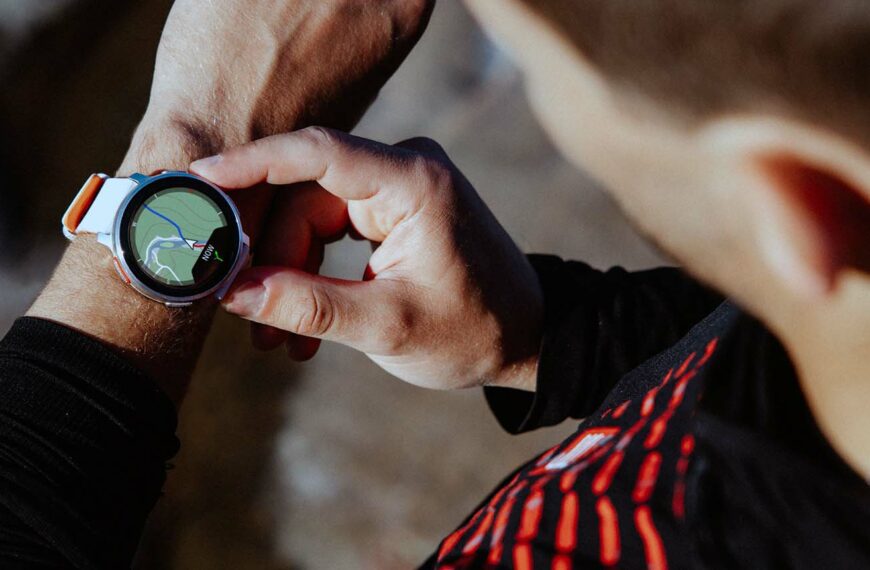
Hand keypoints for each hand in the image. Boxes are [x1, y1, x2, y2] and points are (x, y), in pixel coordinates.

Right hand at [191, 127, 543, 390]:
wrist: (525, 339)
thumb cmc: (473, 332)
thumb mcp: (387, 326)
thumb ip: (308, 305)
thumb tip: (232, 291)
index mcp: (413, 183)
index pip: (316, 153)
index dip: (251, 164)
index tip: (198, 182)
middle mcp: (404, 171)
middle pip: (305, 197)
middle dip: (271, 257)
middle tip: (245, 313)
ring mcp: (398, 189)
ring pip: (311, 217)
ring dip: (290, 275)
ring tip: (282, 339)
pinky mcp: (393, 210)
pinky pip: (331, 230)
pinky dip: (313, 274)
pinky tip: (305, 326)